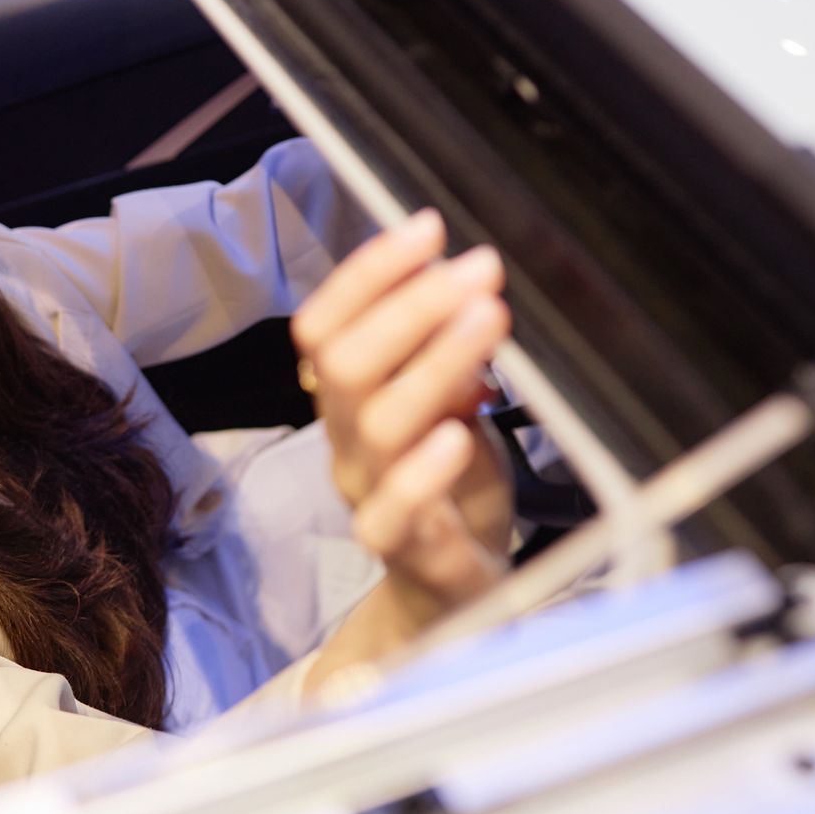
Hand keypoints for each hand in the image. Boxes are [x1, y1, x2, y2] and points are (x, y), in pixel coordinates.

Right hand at [291, 209, 515, 612]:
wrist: (457, 586)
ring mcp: (368, 493)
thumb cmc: (453, 485)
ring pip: (377, 422)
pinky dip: (424, 470)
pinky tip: (460, 433)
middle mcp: (347, 440)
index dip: (367, 273)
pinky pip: (392, 511)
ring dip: (434, 362)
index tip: (426, 228)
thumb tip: (468, 283)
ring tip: (490, 320)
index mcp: (349, 398)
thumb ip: (450, 352)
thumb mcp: (454, 402)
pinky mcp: (404, 546)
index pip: (325, 325)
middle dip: (411, 306)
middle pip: (346, 363)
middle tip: (479, 271)